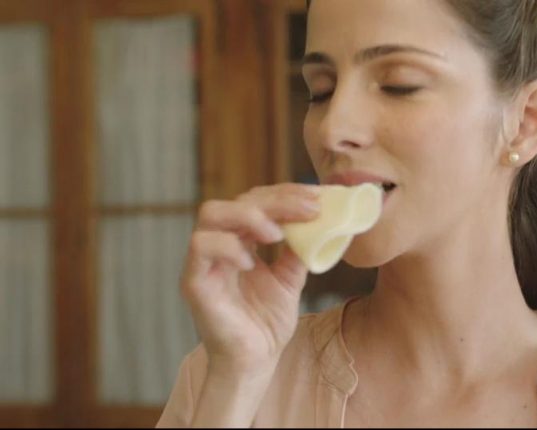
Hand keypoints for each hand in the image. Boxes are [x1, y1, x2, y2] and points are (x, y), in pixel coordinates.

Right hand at [180, 183, 320, 374]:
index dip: (286, 194)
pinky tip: (252, 262)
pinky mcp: (194, 281)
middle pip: (237, 200)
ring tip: (277, 233)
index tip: (318, 198)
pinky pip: (200, 247)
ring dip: (250, 216)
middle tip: (309, 208)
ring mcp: (204, 261)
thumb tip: (320, 222)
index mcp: (240, 240)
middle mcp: (219, 244)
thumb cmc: (267, 322)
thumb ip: (299, 250)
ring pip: (212, 213)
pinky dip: (228, 246)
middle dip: (277, 200)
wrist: (255, 361)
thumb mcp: (291, 279)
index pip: (257, 201)